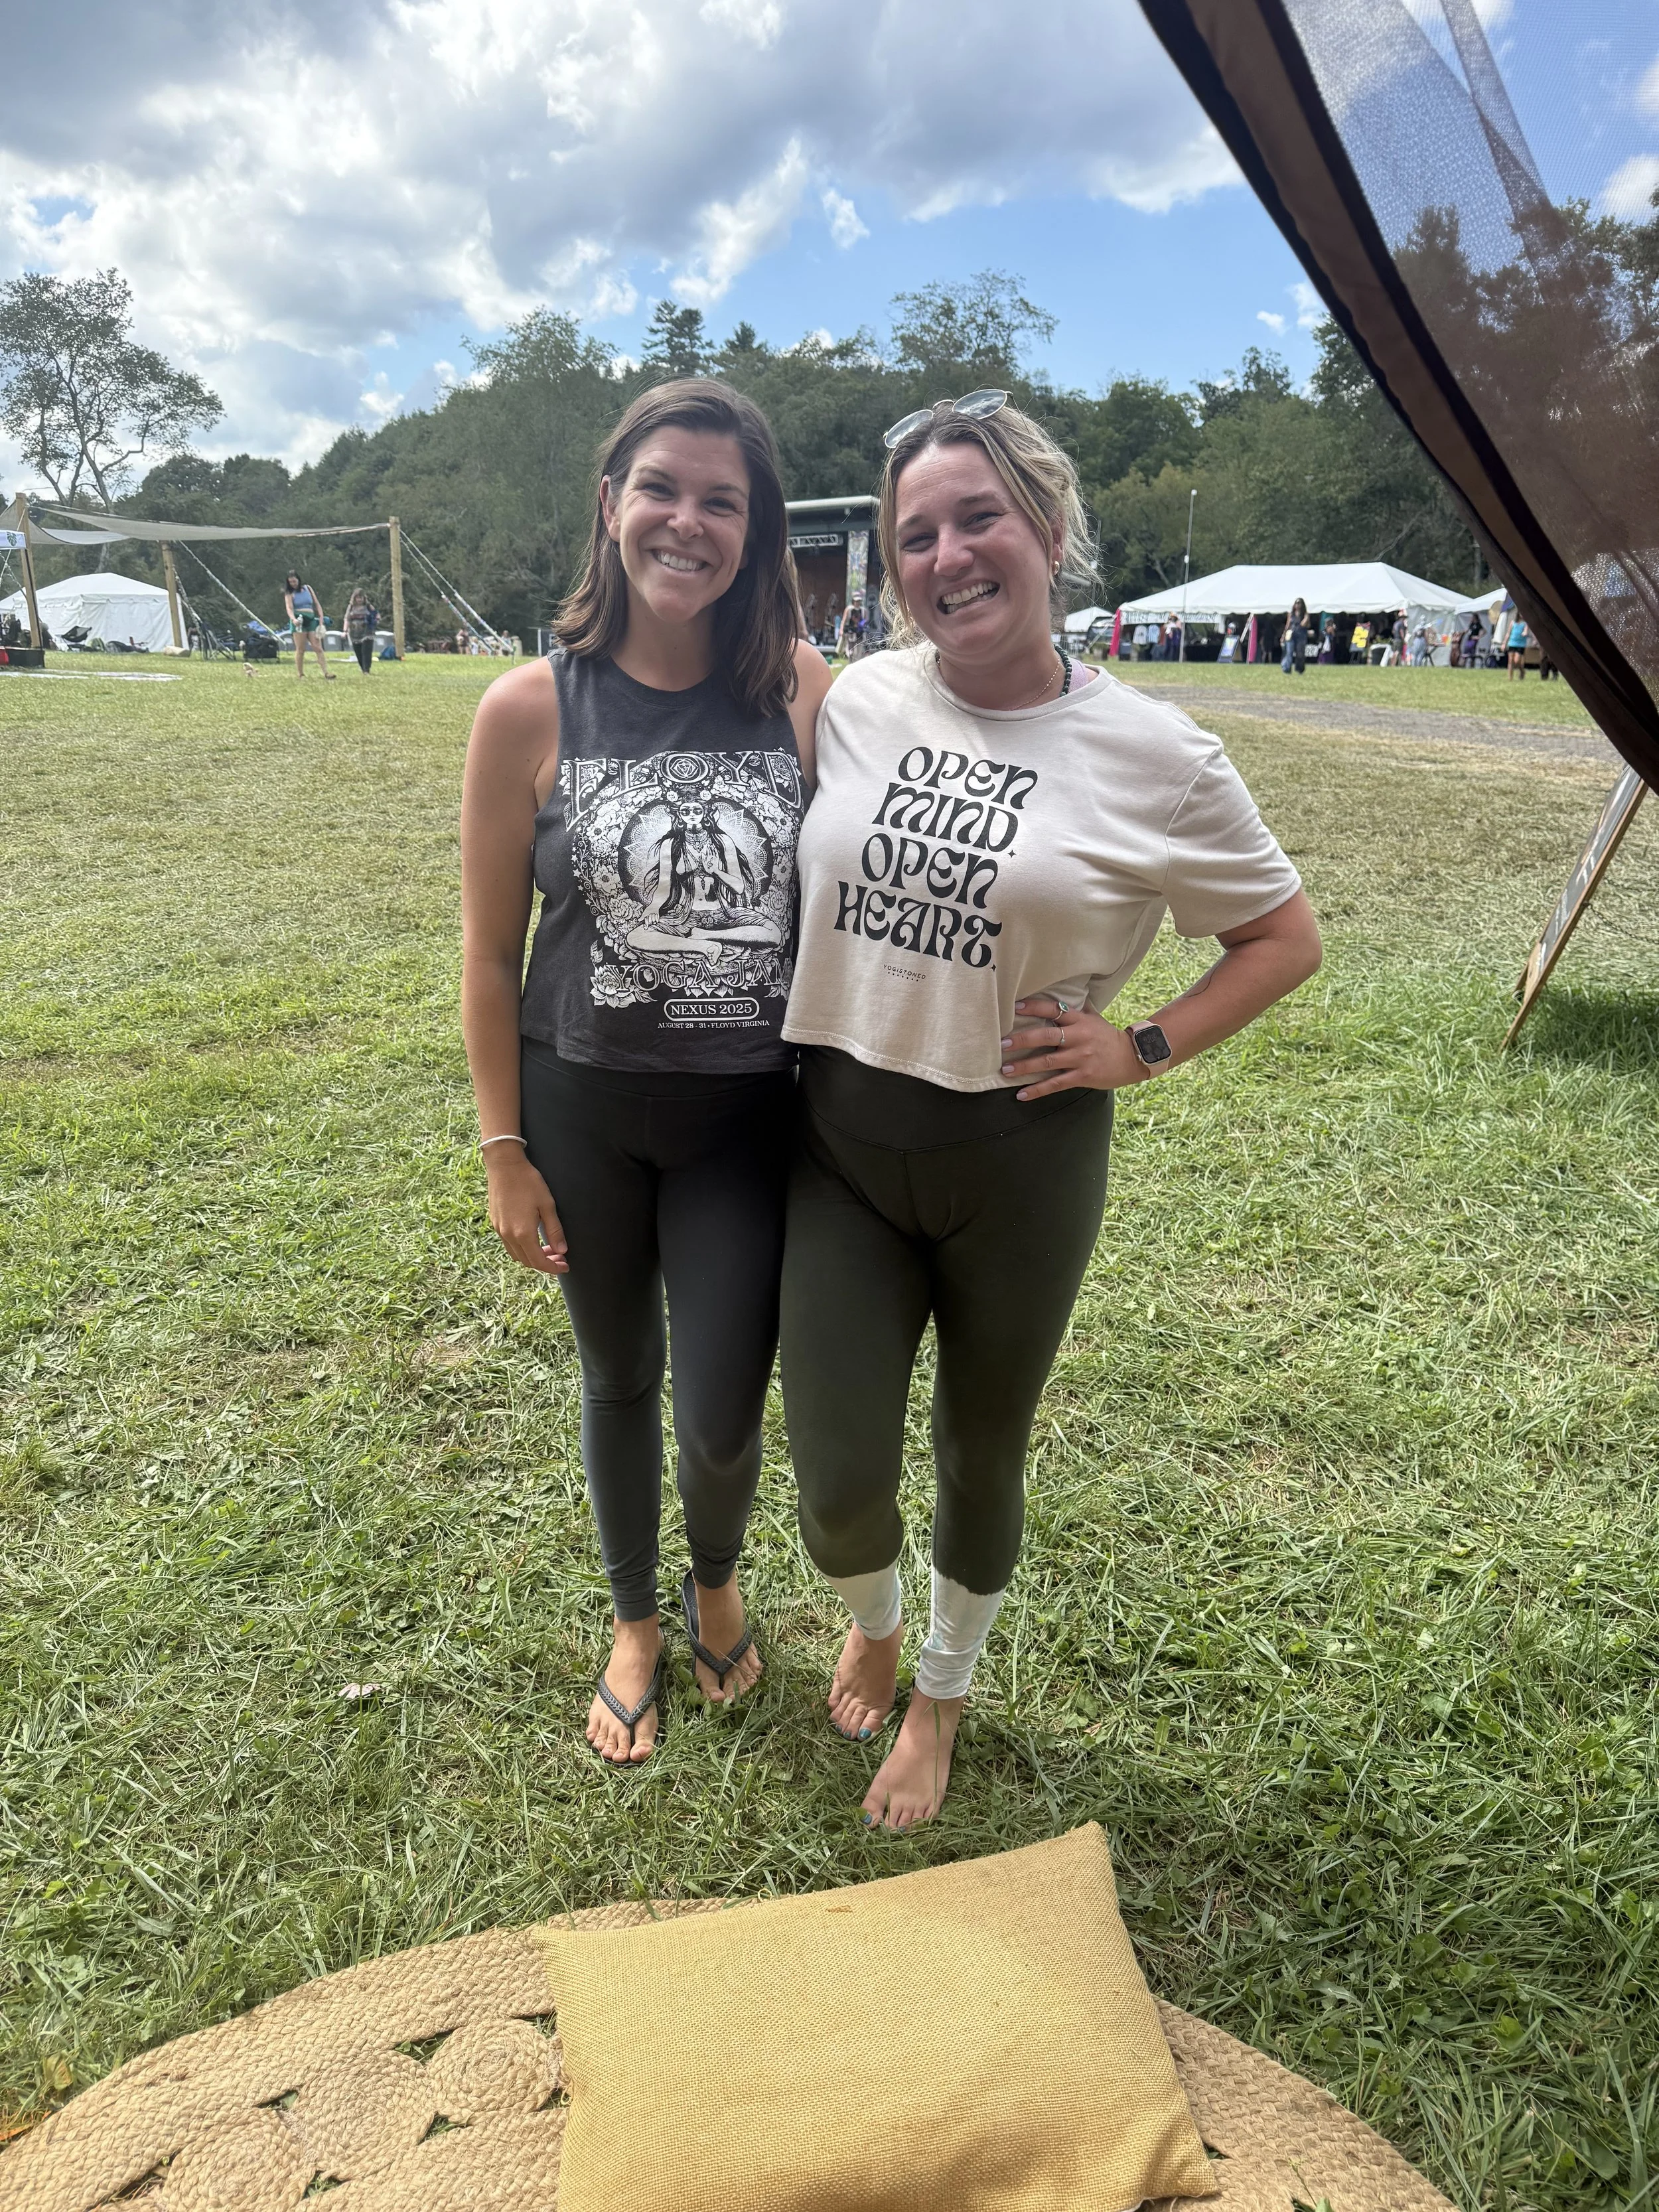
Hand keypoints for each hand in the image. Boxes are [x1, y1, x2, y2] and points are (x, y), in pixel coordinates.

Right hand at [485, 1149, 568, 1273]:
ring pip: (516, 1255)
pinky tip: (532, 1239)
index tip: (565, 1267)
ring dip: (532, 1257)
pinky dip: (522, 1249)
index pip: (539, 1262)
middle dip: (545, 1264)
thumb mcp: (547, 1205)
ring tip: (548, 1250)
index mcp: (523, 1233)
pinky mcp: (495, 1223)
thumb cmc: (528, 1182)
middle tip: (560, 1258)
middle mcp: (508, 1235)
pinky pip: (508, 1245)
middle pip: (527, 1261)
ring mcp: (499, 1230)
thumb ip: (555, 1230)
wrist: (504, 1166)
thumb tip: (562, 1250)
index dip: (553, 1268)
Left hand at [1000, 995, 1145, 1099]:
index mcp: (1079, 1020)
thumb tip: (1054, 998)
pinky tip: (1021, 1094)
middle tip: (1002, 1044)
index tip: (1015, 1007)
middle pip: (1046, 1036)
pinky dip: (1037, 1090)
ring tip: (1005, 1070)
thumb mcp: (1092, 1018)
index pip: (1054, 1009)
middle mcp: (1078, 1037)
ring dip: (1024, 1067)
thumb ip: (1073, 1011)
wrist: (1131, 1057)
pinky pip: (1056, 1084)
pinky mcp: (1082, 1076)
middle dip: (1022, 1040)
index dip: (1034, 1007)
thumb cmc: (1107, 1036)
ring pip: (1047, 1062)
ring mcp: (1080, 1058)